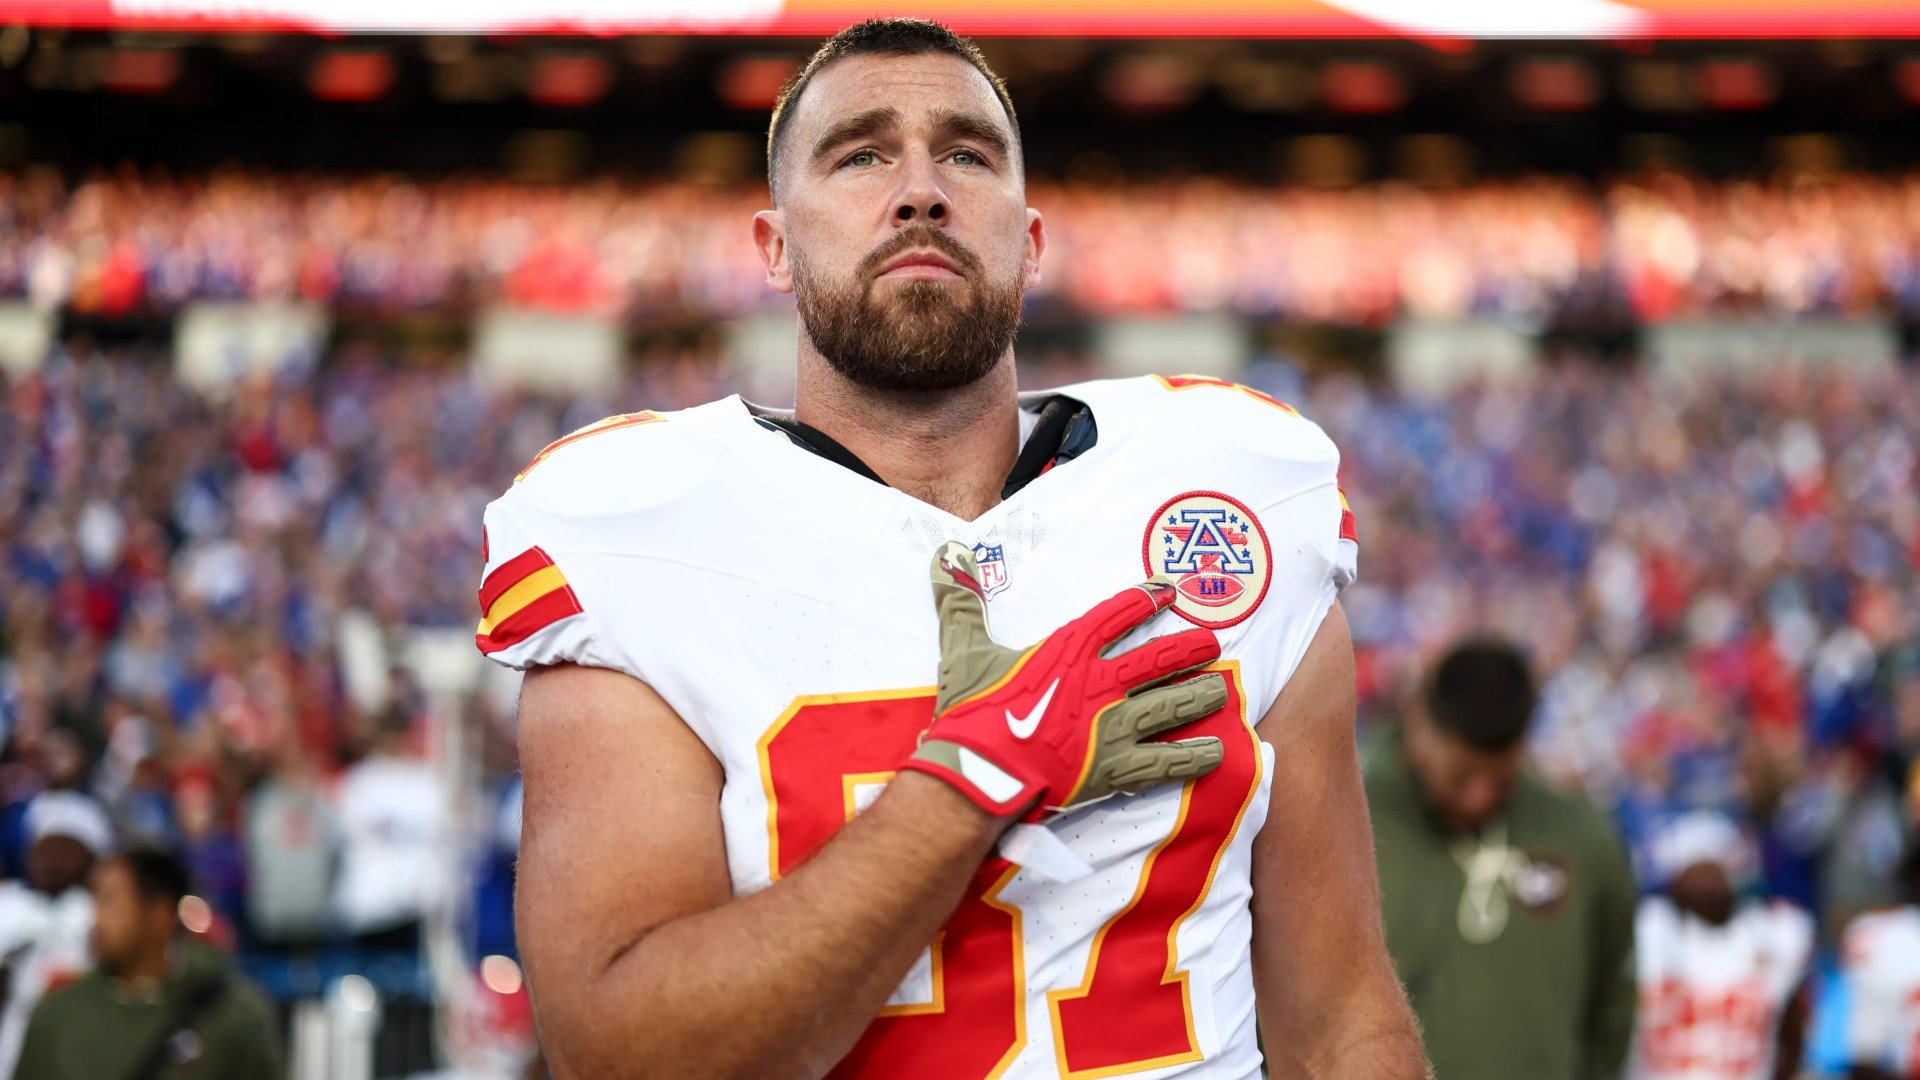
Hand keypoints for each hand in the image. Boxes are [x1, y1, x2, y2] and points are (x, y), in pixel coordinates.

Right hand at [898, 542, 1228, 820]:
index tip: (1168, 590)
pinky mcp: (1117, 768)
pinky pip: (1168, 761)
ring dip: (1199, 696)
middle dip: (1189, 648)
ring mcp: (1114, 726)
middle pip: (1158, 659)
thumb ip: (961, 603)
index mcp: (1069, 651)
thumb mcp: (964, 651)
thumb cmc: (973, 712)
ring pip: (1171, 704)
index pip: (1117, 615)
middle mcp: (1101, 683)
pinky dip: (1193, 756)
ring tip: (1220, 690)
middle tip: (1213, 641)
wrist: (979, 774)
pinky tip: (1216, 751)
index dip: (1145, 600)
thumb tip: (946, 555)